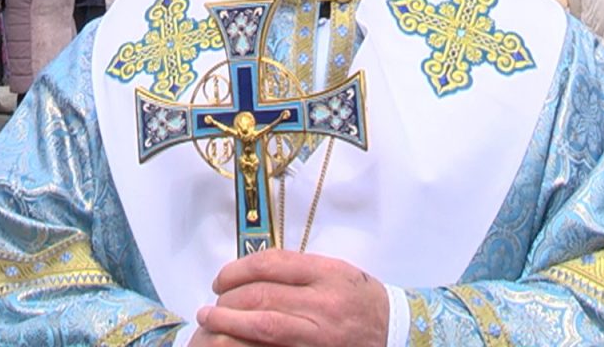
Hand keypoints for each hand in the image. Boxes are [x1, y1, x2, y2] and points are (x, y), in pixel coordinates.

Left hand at [194, 249, 388, 346]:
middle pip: (260, 295)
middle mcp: (322, 303)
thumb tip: (250, 271)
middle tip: (213, 301)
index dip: (236, 270)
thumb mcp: (336, 271)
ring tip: (210, 320)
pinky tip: (231, 342)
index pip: (269, 264)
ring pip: (261, 326)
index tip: (221, 277)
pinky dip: (247, 345)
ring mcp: (318, 334)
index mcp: (326, 273)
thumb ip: (298, 269)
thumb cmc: (361, 300)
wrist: (393, 332)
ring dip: (228, 322)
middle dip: (227, 298)